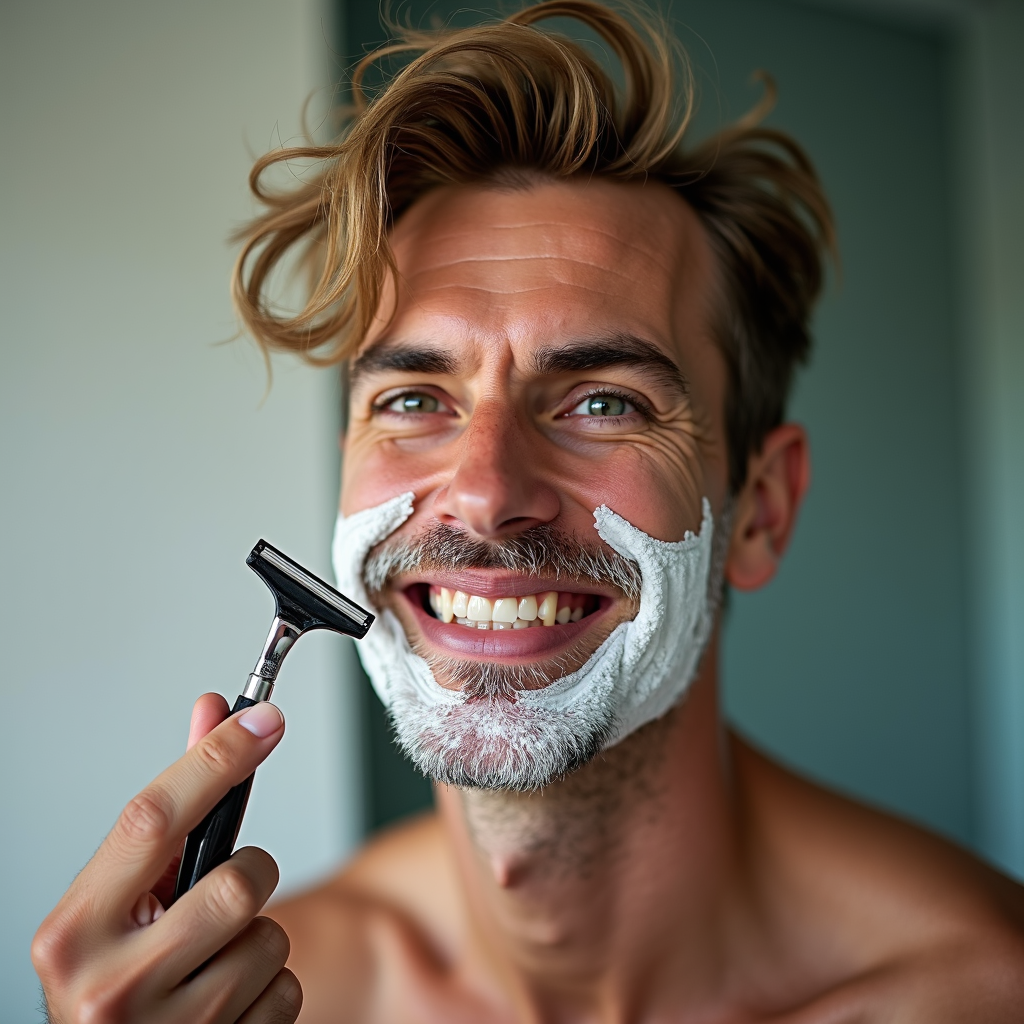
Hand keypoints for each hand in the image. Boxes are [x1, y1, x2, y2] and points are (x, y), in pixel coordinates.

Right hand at [33, 694, 301, 1022]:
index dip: (215, 758)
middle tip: (220, 898)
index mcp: (74, 932)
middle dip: (249, 877)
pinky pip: (286, 992)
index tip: (263, 718)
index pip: (152, 819)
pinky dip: (270, 991)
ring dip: (257, 942)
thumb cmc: (119, 977)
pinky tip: (229, 1003)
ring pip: (268, 939)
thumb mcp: (126, 897)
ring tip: (213, 961)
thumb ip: (175, 808)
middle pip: (236, 882)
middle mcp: (108, 986)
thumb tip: (213, 713)